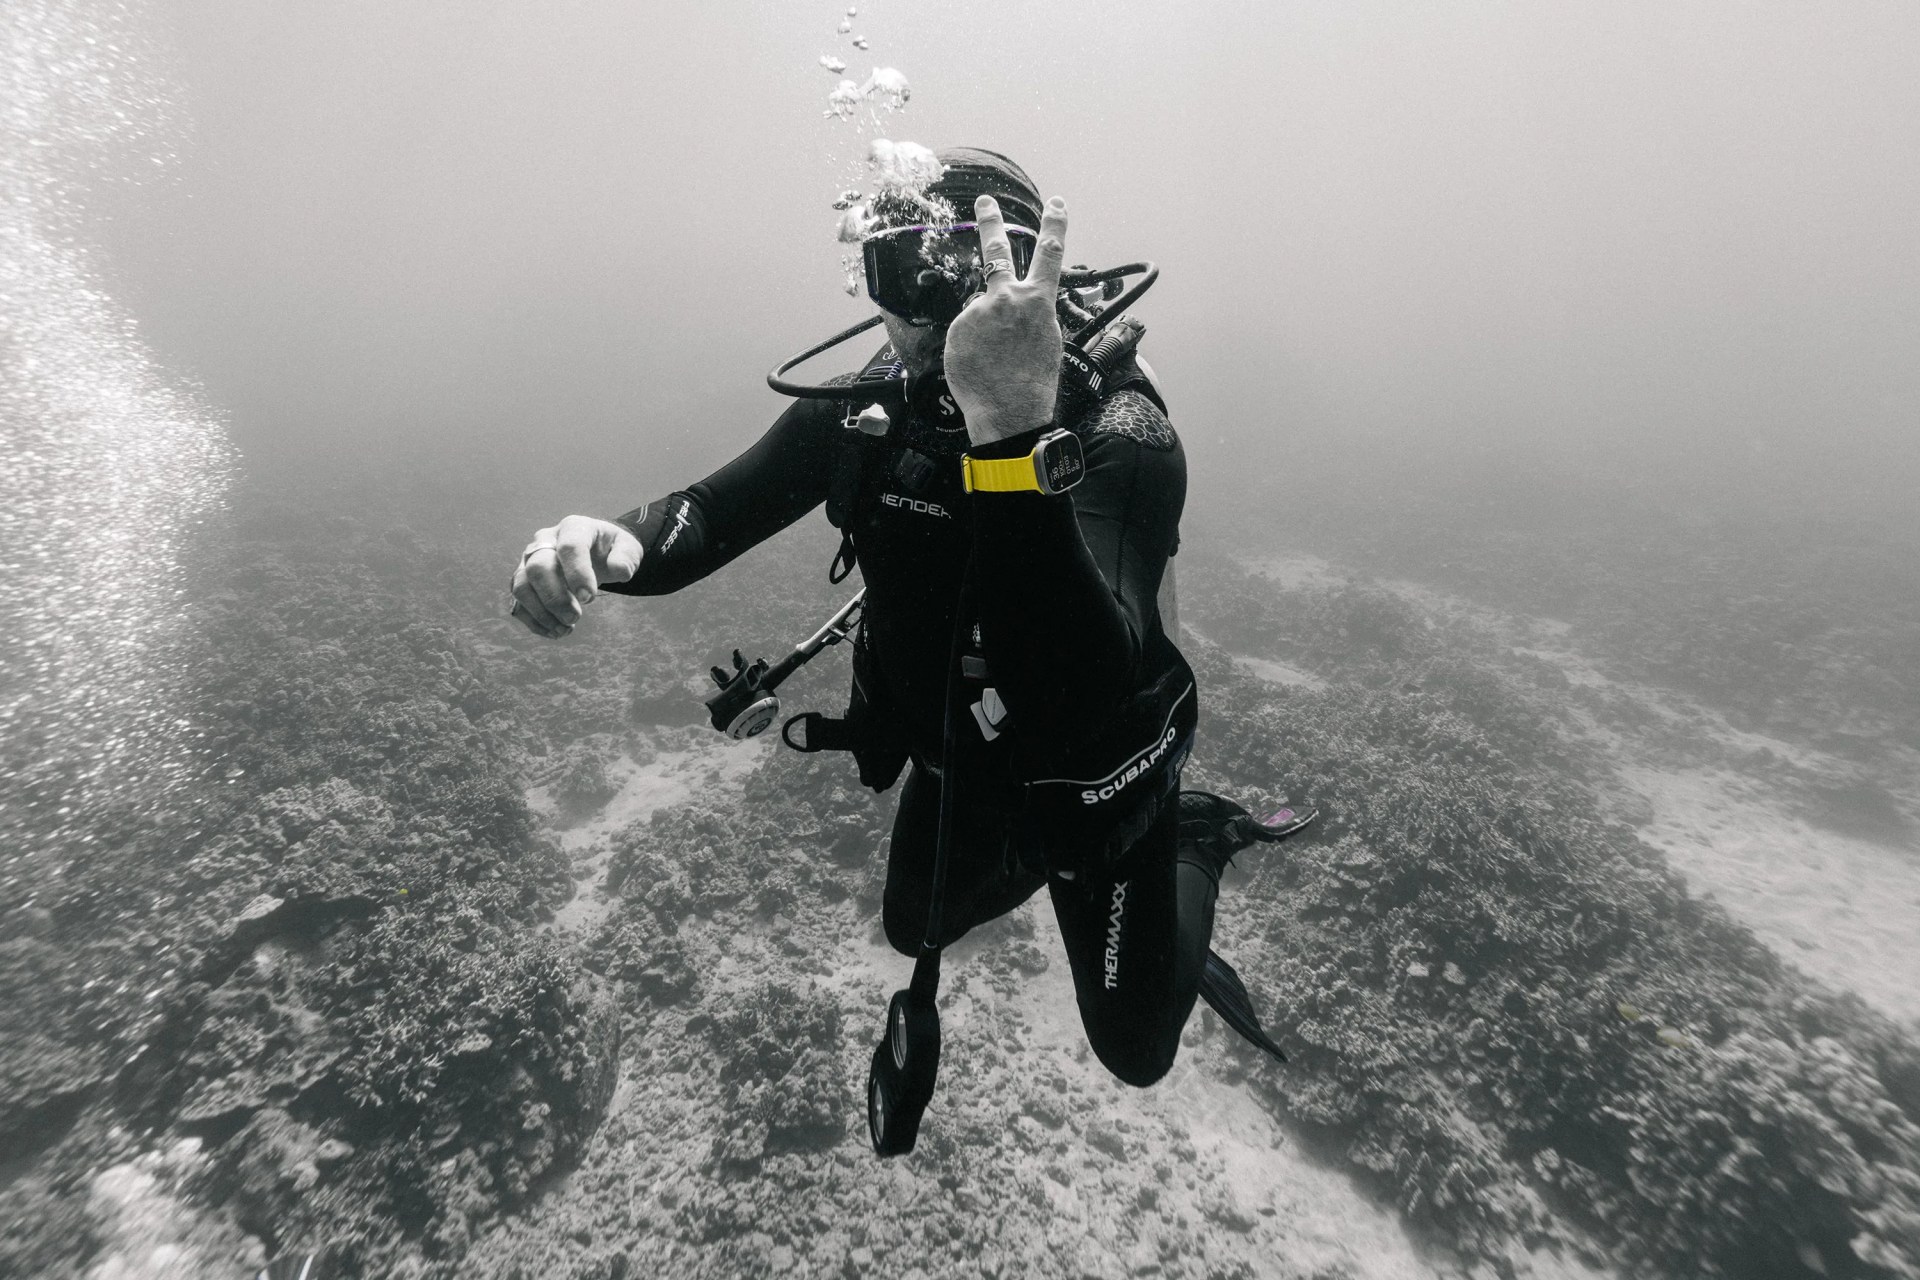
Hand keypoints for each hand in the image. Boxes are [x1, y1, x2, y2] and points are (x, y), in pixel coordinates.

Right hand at [509, 514, 641, 637]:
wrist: (595, 551)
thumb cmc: (611, 550)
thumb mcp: (628, 548)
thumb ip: (627, 557)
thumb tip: (619, 571)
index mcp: (573, 528)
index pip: (569, 547)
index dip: (578, 574)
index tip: (590, 598)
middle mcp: (545, 541)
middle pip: (538, 568)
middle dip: (555, 598)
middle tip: (575, 617)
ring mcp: (529, 560)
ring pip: (520, 586)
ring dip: (541, 613)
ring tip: (565, 629)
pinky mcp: (524, 581)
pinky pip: (518, 603)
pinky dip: (534, 621)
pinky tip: (555, 631)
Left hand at [944, 194, 1068, 446]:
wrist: (1008, 410)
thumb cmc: (1032, 383)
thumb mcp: (1047, 340)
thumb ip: (1032, 314)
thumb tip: (1017, 309)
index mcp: (1036, 301)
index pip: (1049, 253)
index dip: (1054, 225)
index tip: (1055, 204)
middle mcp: (1005, 298)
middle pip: (996, 250)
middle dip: (991, 221)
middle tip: (985, 202)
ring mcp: (978, 312)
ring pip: (980, 310)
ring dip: (985, 329)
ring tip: (994, 358)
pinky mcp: (958, 328)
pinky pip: (965, 331)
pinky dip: (971, 344)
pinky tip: (980, 363)